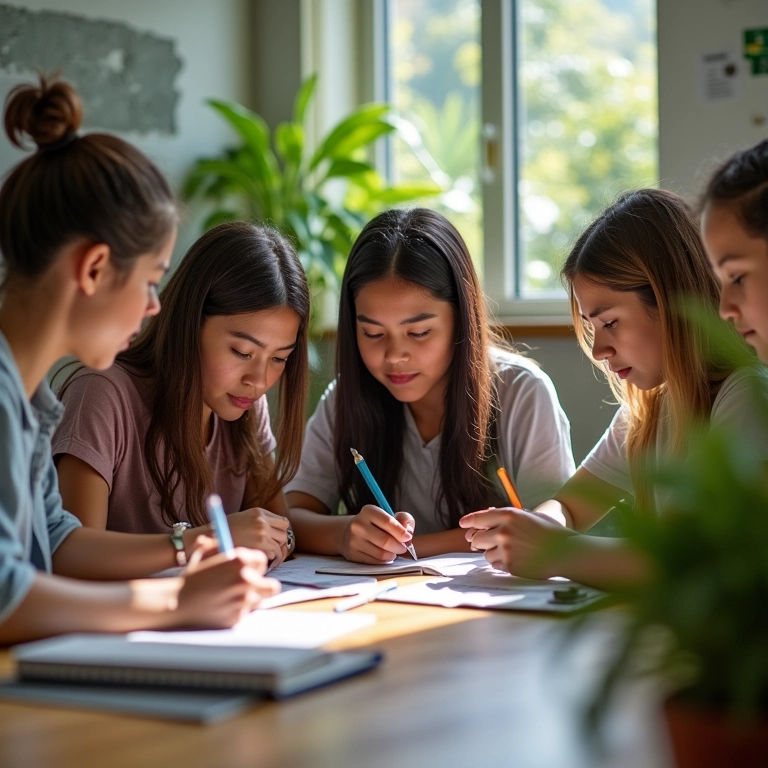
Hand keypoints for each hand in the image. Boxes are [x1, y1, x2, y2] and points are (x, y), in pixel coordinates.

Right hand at [175, 536, 279, 627]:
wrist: (174, 602)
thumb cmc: (190, 577)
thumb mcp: (204, 554)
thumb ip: (220, 545)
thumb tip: (226, 537)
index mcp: (238, 559)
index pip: (262, 560)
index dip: (256, 565)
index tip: (248, 568)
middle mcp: (244, 579)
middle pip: (271, 585)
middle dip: (262, 586)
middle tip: (250, 587)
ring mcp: (242, 600)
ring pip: (260, 601)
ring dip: (252, 599)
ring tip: (236, 597)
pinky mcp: (237, 618)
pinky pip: (245, 614)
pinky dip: (238, 612)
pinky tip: (224, 608)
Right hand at [187, 509, 289, 566]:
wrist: (210, 538)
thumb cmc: (223, 533)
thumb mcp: (242, 520)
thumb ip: (257, 524)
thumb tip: (272, 534)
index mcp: (258, 512)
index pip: (282, 522)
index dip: (280, 533)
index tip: (277, 541)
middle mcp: (262, 519)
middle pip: (285, 532)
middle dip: (281, 543)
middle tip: (276, 552)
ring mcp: (262, 530)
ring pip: (282, 543)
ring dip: (278, 551)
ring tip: (272, 559)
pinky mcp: (261, 543)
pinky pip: (275, 552)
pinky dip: (273, 559)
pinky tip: (266, 563)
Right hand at [340, 505, 414, 563]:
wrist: (349, 533)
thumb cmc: (375, 524)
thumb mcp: (390, 515)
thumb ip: (404, 519)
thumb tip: (408, 531)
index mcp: (368, 511)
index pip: (387, 521)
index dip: (401, 531)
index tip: (408, 537)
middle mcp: (358, 525)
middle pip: (385, 540)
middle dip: (399, 546)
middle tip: (403, 548)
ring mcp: (354, 541)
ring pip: (381, 553)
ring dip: (392, 555)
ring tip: (393, 551)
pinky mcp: (353, 554)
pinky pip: (375, 562)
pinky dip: (384, 560)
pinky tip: (384, 556)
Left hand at [459, 507, 573, 578]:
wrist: (566, 552)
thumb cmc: (549, 532)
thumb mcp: (528, 517)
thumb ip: (507, 517)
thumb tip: (486, 517)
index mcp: (508, 515)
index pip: (479, 518)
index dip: (468, 521)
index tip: (462, 524)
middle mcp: (503, 531)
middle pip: (477, 538)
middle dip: (481, 541)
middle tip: (491, 542)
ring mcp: (506, 549)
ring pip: (485, 554)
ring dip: (493, 553)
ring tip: (512, 552)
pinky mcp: (510, 566)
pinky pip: (496, 565)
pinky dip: (502, 564)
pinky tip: (518, 560)